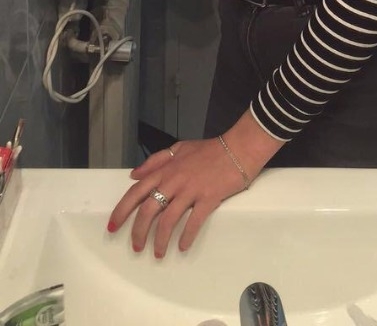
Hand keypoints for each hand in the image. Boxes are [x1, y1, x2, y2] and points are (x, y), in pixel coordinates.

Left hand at [107, 113, 282, 256]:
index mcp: (165, 170)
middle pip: (149, 209)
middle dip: (138, 231)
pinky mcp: (208, 199)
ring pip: (168, 220)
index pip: (137, 191)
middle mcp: (174, 181)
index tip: (113, 226)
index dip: (122, 210)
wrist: (238, 148)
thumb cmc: (209, 150)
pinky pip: (193, 222)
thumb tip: (134, 175)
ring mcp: (191, 190)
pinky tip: (182, 247)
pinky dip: (186, 237)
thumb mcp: (179, 148)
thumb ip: (156, 161)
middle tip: (136, 247)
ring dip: (160, 240)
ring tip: (157, 254)